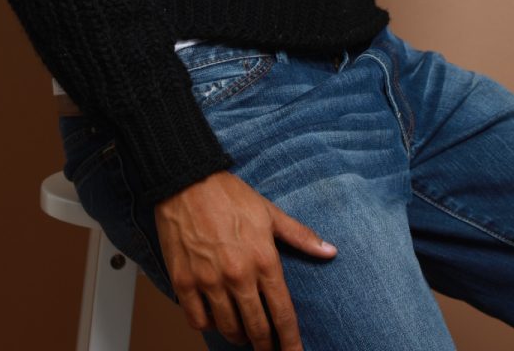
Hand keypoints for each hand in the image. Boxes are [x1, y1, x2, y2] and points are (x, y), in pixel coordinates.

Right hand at [154, 170, 336, 349]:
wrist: (186, 180)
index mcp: (263, 259)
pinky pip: (198, 321)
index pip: (283, 314)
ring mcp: (209, 280)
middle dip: (265, 345)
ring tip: (242, 331)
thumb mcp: (269, 212)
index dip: (291, 341)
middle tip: (267, 347)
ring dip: (239, 335)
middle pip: (257, 329)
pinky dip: (208, 325)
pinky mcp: (183, 281)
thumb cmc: (229, 195)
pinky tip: (215, 317)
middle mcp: (238, 275)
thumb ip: (300, 236)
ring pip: (228, 329)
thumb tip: (330, 251)